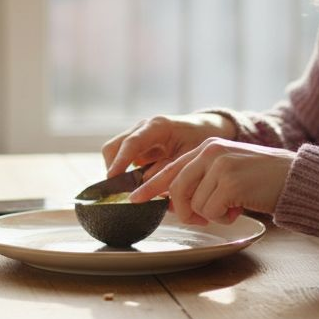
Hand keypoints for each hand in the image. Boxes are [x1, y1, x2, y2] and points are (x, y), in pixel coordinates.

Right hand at [101, 112, 236, 178]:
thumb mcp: (188, 157)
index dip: (120, 162)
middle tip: (120, 191)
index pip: (131, 143)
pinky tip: (138, 184)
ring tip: (131, 190)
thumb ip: (167, 171)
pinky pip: (123, 158)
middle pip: (113, 147)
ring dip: (119, 172)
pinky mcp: (138, 144)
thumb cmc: (200, 140)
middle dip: (113, 169)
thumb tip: (144, 185)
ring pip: (115, 153)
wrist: (206, 128)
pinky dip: (126, 172)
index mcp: (157, 126)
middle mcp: (142, 127)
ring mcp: (137, 134)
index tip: (113, 179)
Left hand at [128, 138, 295, 224]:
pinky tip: (240, 207)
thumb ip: (202, 180)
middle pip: (177, 190)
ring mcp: (220, 165)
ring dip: (212, 214)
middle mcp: (210, 151)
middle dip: (183, 211)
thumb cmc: (263, 180)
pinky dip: (224, 217)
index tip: (134, 199)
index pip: (171, 168)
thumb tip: (174, 203)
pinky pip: (210, 211)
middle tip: (199, 219)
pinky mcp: (230, 181)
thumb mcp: (228, 171)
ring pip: (194, 204)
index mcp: (207, 147)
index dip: (151, 186)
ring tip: (233, 206)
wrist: (296, 178)